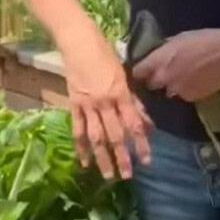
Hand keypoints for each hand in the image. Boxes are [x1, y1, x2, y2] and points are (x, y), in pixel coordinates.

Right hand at [64, 54, 152, 179]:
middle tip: (127, 176)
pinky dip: (80, 147)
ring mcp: (87, 105)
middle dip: (122, 157)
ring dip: (102, 157)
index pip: (134, 125)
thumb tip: (146, 124)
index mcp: (120, 94)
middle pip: (115, 135)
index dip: (141, 144)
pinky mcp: (73, 105)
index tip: (146, 161)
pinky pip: (77, 129)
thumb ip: (134, 103)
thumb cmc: (105, 55)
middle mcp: (104, 103)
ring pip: (96, 137)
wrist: (78, 43)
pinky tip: (84, 162)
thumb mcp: (124, 77)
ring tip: (107, 175)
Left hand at [132, 27, 219, 103]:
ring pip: (167, 92)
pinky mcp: (191, 98)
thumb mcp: (178, 39)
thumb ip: (163, 51)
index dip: (139, 73)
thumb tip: (156, 56)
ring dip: (171, 87)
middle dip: (153, 82)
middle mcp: (164, 78)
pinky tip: (196, 82)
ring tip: (183, 78)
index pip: (137, 72)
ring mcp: (177, 90)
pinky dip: (186, 91)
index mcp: (158, 60)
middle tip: (162, 75)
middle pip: (150, 85)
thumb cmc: (205, 40)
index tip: (143, 71)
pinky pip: (183, 96)